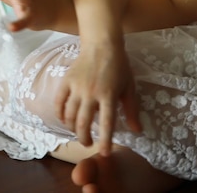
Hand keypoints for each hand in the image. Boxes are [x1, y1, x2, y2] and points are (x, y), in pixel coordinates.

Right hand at [54, 41, 141, 155]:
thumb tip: (137, 131)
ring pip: (70, 115)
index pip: (106, 123)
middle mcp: (91, 92)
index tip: (104, 153)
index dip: (105, 141)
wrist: (102, 44)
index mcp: (109, 95)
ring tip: (78, 132)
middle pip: (84, 123)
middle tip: (88, 143)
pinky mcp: (67, 80)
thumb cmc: (119, 66)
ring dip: (73, 129)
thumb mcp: (129, 87)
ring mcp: (77, 87)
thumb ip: (131, 109)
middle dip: (84, 139)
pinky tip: (65, 120)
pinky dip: (60, 114)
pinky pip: (59, 102)